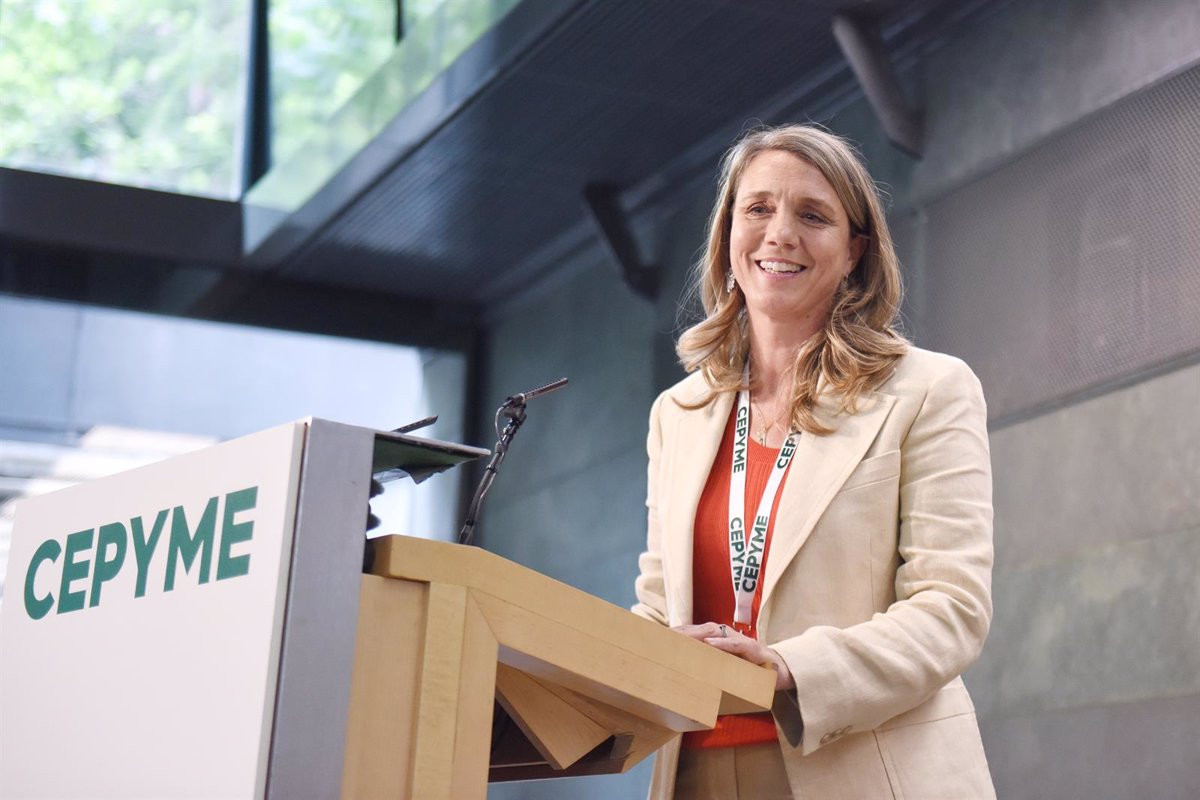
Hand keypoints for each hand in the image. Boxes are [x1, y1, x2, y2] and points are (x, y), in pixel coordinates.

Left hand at [672, 622, 794, 690]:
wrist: (782, 672)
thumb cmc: (751, 674)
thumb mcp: (727, 674)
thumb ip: (711, 676)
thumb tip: (690, 690)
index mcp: (719, 643)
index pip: (694, 635)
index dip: (677, 635)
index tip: (658, 638)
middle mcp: (728, 638)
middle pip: (699, 631)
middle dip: (681, 633)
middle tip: (662, 637)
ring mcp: (740, 641)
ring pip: (715, 634)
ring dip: (697, 635)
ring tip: (680, 638)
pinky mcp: (753, 648)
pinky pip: (736, 644)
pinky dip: (723, 644)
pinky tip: (709, 645)